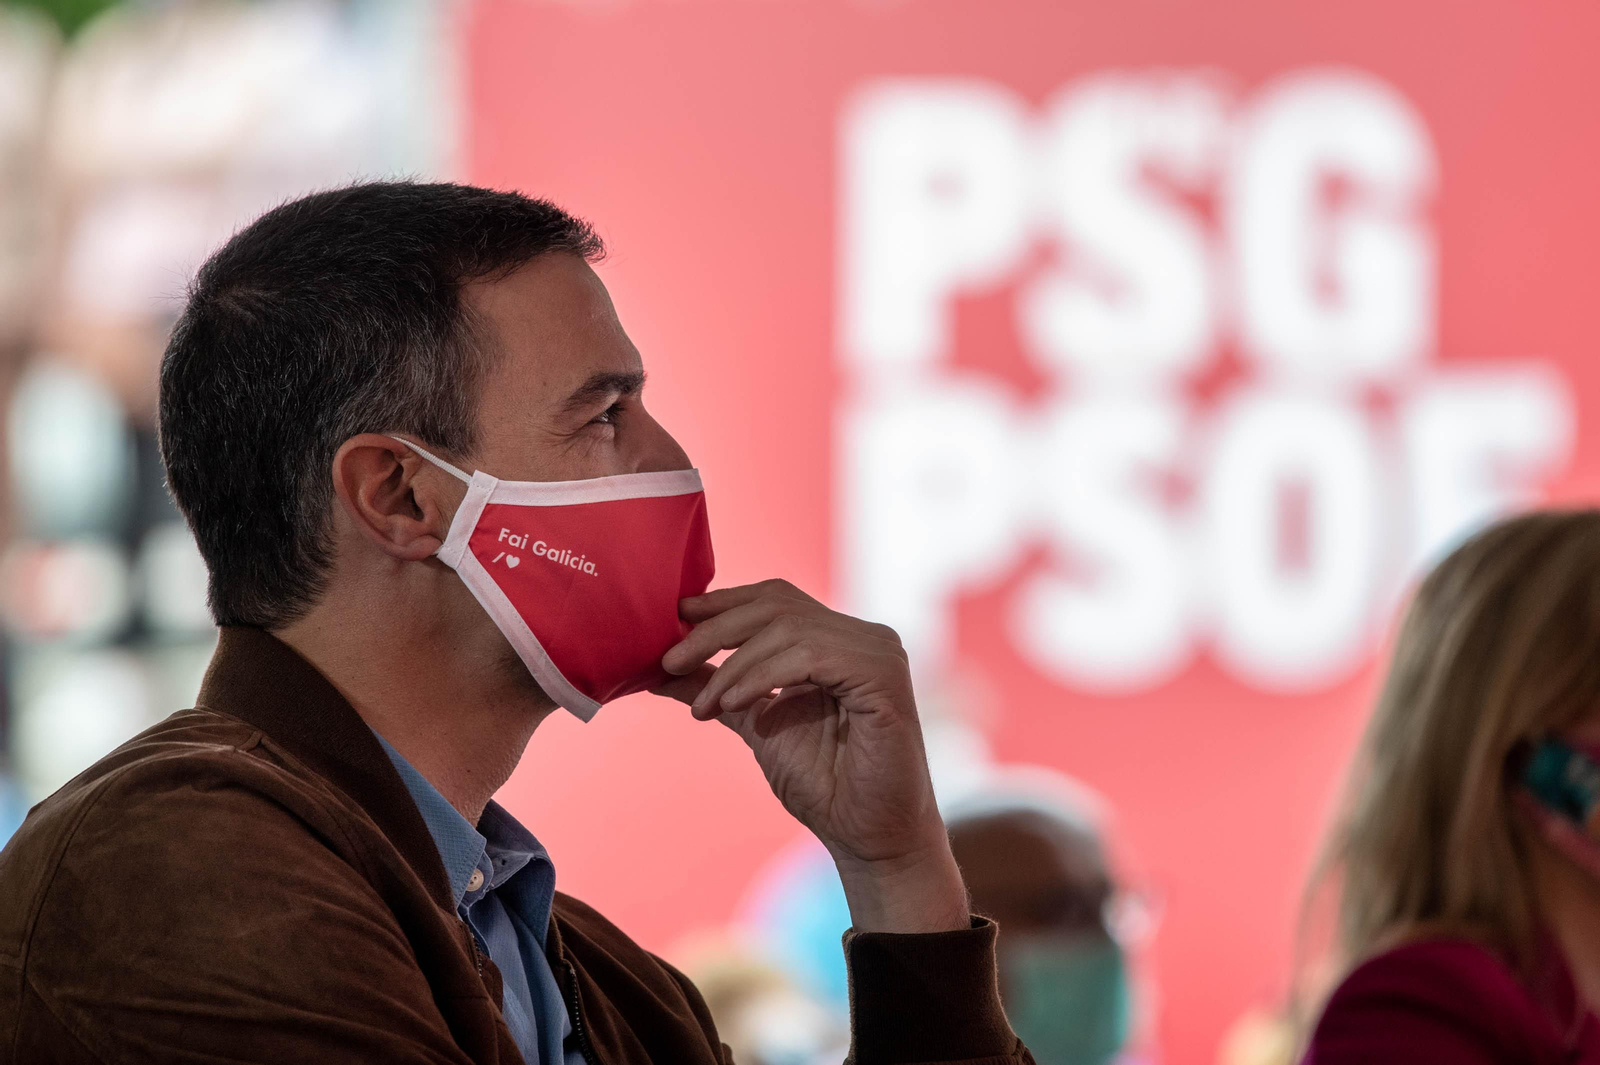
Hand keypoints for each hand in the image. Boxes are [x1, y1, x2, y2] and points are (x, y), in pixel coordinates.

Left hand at [656, 580, 968, 933]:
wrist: (866, 836)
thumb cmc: (823, 785)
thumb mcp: (754, 723)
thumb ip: (717, 688)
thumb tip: (659, 668)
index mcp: (836, 640)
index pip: (774, 599)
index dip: (722, 604)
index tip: (672, 621)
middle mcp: (861, 636)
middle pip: (776, 604)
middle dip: (714, 631)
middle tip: (669, 661)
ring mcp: (877, 652)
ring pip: (788, 628)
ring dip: (734, 667)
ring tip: (706, 707)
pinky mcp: (883, 676)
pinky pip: (810, 656)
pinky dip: (763, 675)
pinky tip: (734, 704)